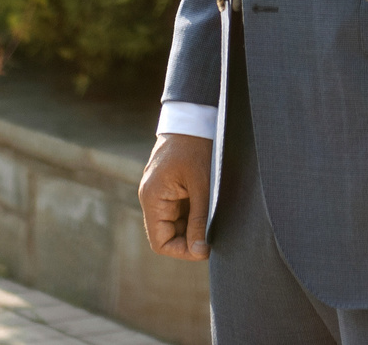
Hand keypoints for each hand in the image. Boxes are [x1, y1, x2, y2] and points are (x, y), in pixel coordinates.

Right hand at [138, 133, 210, 260]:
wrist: (194, 116)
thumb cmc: (197, 147)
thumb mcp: (202, 187)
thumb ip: (200, 220)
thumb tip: (199, 251)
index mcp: (153, 198)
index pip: (160, 242)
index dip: (182, 251)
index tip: (206, 248)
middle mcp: (151, 197)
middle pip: (167, 234)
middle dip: (191, 238)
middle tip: (216, 235)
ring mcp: (159, 191)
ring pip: (175, 223)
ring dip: (194, 225)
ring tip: (215, 218)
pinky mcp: (169, 186)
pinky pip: (179, 210)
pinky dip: (194, 213)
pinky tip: (210, 206)